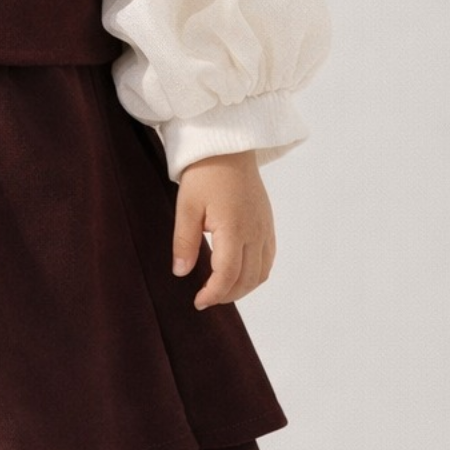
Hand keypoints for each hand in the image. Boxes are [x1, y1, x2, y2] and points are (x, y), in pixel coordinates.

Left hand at [172, 150, 275, 309]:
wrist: (228, 148)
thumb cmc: (204, 174)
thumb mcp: (186, 206)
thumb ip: (184, 242)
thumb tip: (181, 273)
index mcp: (234, 228)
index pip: (228, 274)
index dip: (213, 293)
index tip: (197, 302)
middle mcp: (255, 232)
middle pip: (247, 279)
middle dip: (227, 295)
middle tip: (205, 299)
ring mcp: (265, 228)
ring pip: (261, 272)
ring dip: (242, 287)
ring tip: (220, 290)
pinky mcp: (268, 224)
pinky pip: (268, 258)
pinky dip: (255, 273)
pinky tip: (238, 274)